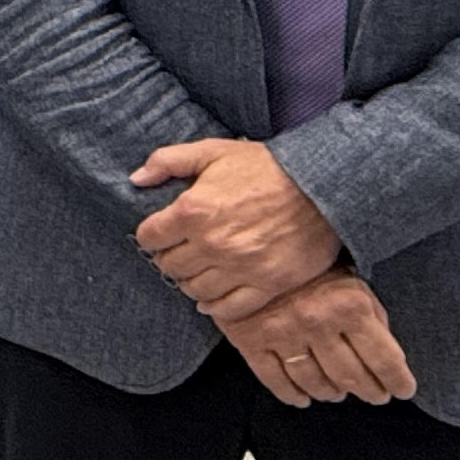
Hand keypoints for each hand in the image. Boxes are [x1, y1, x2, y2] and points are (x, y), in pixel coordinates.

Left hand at [131, 135, 339, 323]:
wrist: (323, 185)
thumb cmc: (266, 166)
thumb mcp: (214, 151)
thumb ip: (168, 161)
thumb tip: (136, 179)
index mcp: (194, 210)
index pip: (148, 238)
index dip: (152, 235)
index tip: (162, 233)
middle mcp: (212, 244)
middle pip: (169, 266)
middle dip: (170, 258)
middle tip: (181, 251)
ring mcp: (240, 268)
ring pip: (194, 290)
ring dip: (191, 281)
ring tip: (199, 270)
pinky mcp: (267, 285)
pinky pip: (229, 309)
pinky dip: (216, 306)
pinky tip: (213, 296)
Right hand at [219, 271, 417, 406]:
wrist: (255, 248)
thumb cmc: (312, 265)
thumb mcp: (353, 281)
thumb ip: (372, 317)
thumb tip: (388, 358)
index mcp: (350, 305)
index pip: (383, 358)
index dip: (397, 381)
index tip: (403, 390)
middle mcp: (317, 321)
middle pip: (350, 376)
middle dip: (369, 391)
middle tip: (376, 395)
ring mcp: (282, 333)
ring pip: (314, 382)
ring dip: (331, 393)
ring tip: (339, 394)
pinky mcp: (250, 340)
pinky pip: (273, 379)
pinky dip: (291, 394)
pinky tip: (303, 397)